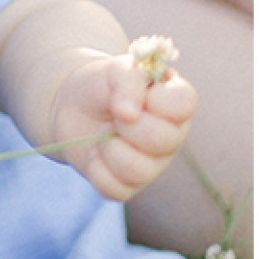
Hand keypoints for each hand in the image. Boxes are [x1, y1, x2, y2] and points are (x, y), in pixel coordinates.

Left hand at [49, 54, 196, 201]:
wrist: (75, 107)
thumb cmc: (104, 85)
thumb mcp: (115, 69)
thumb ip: (129, 80)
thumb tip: (129, 114)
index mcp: (177, 102)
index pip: (183, 104)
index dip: (155, 100)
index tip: (138, 92)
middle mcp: (172, 136)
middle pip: (163, 141)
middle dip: (127, 125)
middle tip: (114, 114)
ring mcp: (154, 164)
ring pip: (139, 170)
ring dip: (109, 147)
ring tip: (104, 133)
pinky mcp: (130, 186)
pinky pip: (116, 189)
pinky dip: (96, 168)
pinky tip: (96, 153)